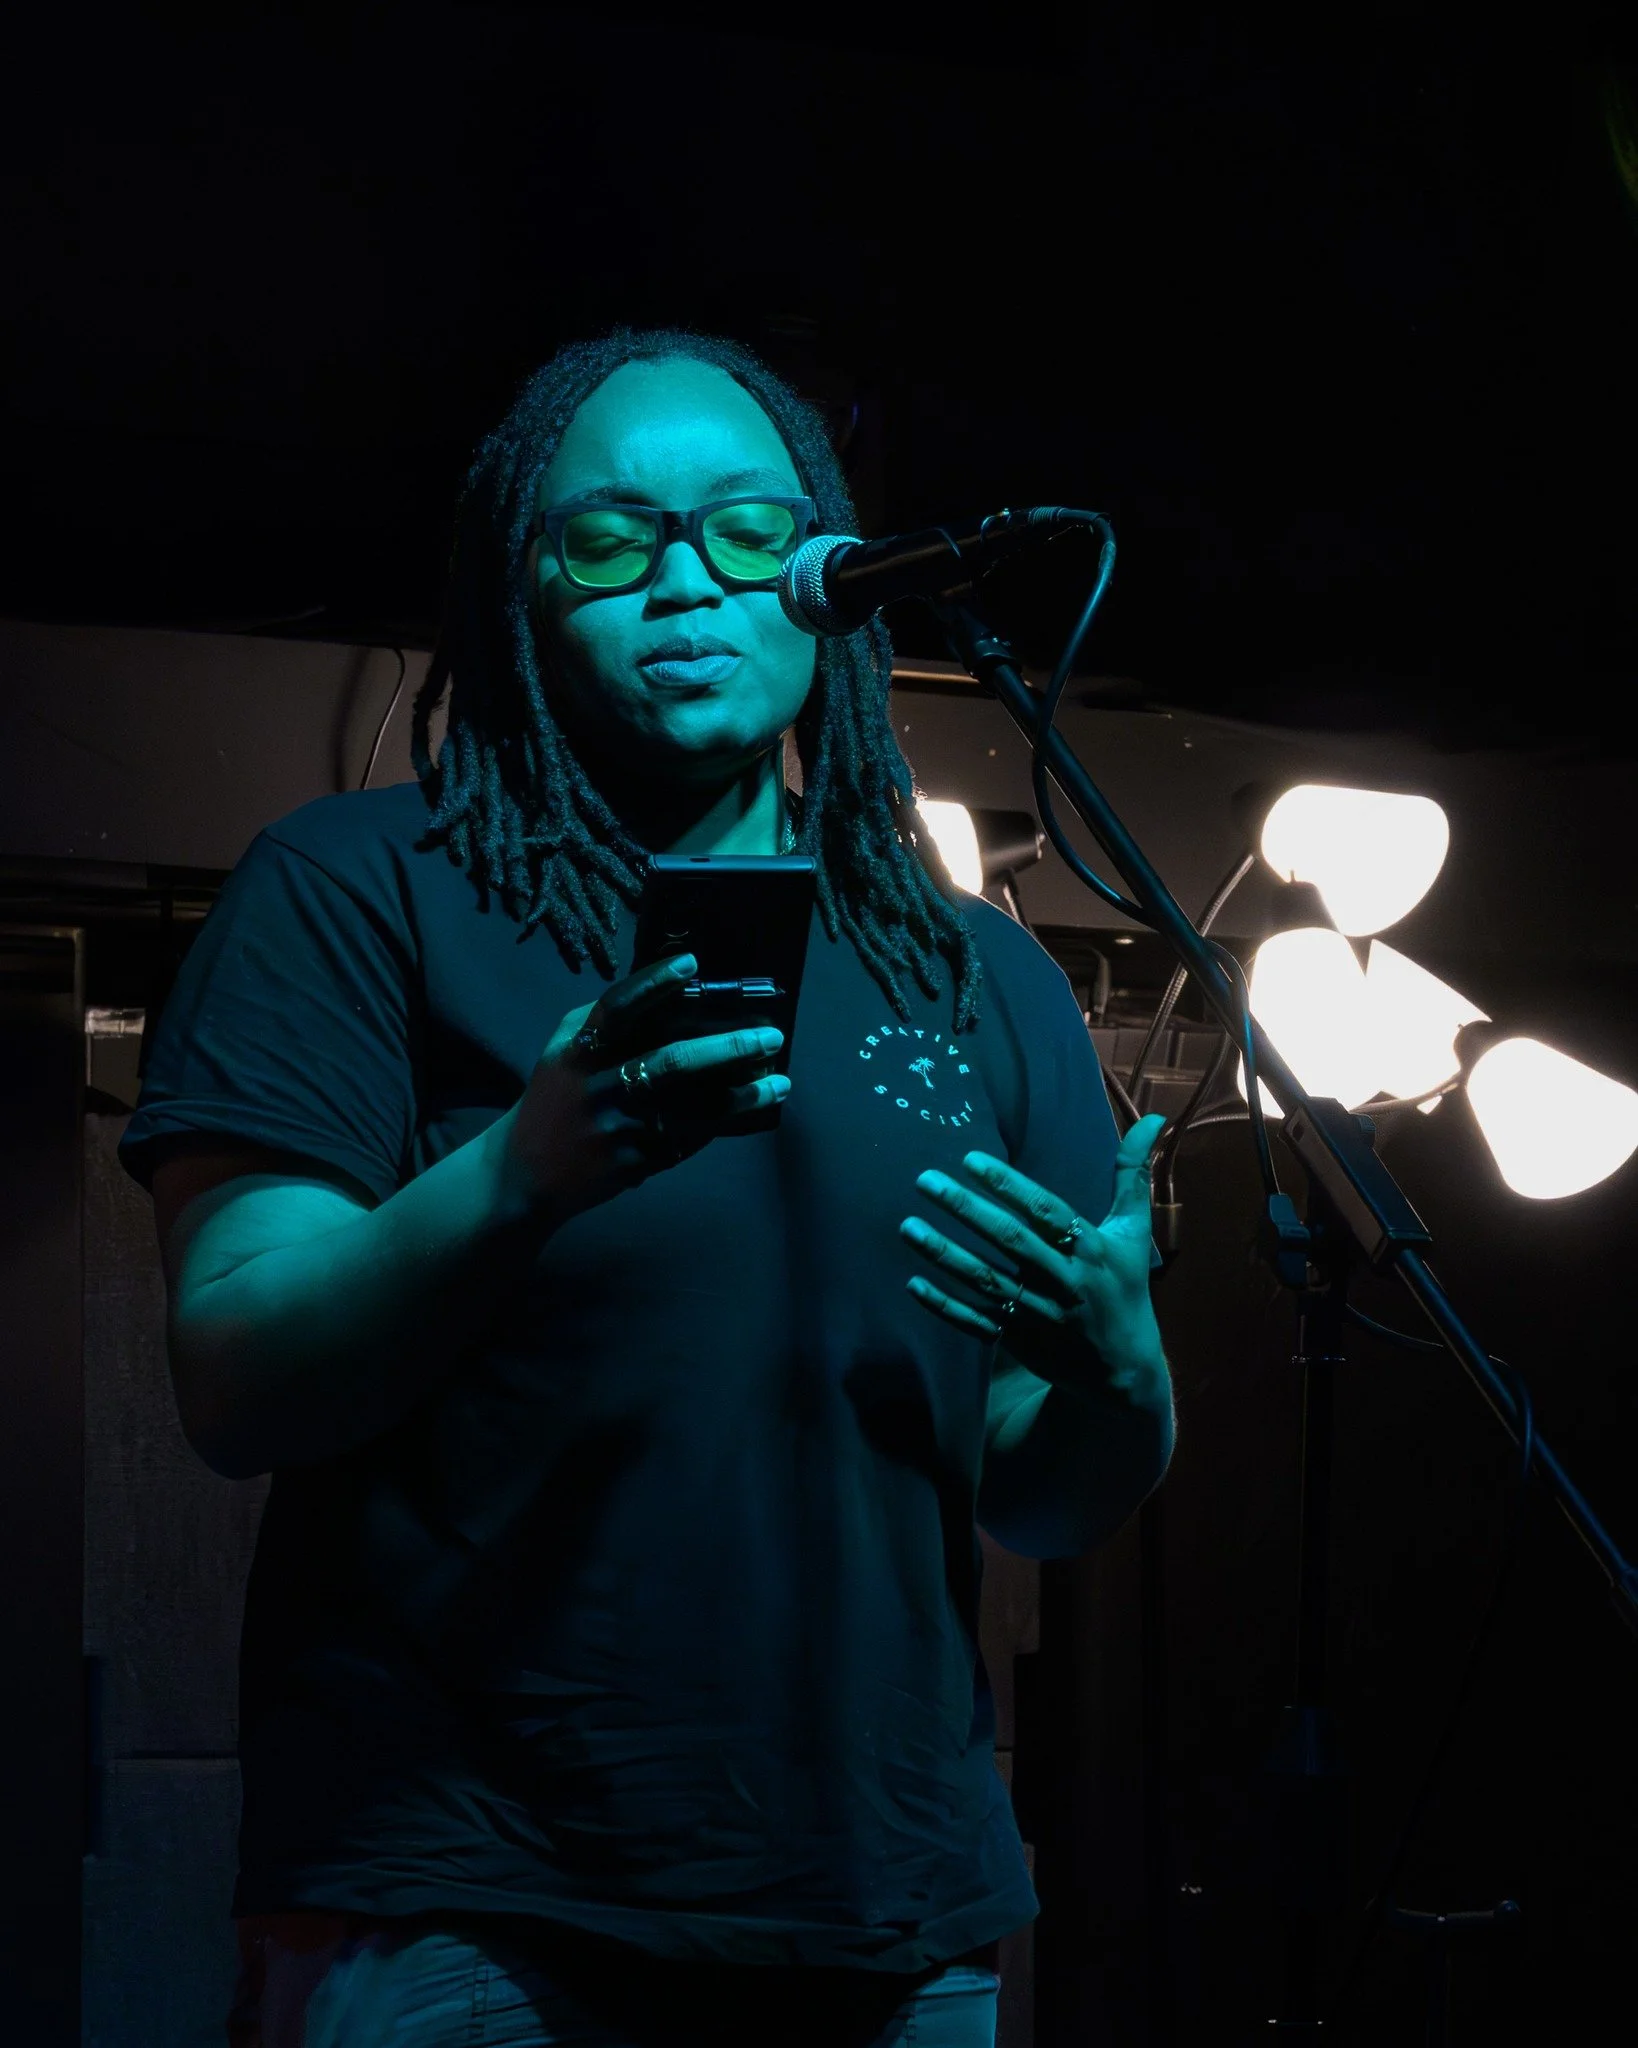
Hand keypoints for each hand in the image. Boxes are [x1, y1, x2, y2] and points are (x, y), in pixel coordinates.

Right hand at [499, 952, 789, 1223]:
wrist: (525, 1174)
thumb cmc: (556, 1098)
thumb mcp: (563, 1052)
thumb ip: (603, 1021)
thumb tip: (666, 991)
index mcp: (578, 1051)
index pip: (618, 1007)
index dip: (654, 983)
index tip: (693, 964)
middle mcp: (598, 1087)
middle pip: (673, 1060)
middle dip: (729, 1047)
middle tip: (772, 1036)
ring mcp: (619, 1129)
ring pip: (694, 1108)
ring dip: (744, 1095)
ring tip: (781, 1082)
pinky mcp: (635, 1163)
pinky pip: (690, 1138)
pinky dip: (723, 1123)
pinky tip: (751, 1108)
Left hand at [899, 1114, 1167, 1402]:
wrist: (1124, 1371)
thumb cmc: (1125, 1288)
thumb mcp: (1133, 1232)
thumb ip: (1132, 1175)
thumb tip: (1153, 1118)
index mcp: (1091, 1249)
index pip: (1046, 1211)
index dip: (1009, 1186)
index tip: (970, 1159)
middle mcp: (1064, 1281)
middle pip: (1010, 1242)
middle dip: (966, 1210)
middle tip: (925, 1180)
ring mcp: (1039, 1314)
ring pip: (986, 1282)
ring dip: (945, 1255)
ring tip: (908, 1227)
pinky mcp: (1019, 1341)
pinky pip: (976, 1322)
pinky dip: (945, 1306)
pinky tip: (913, 1283)